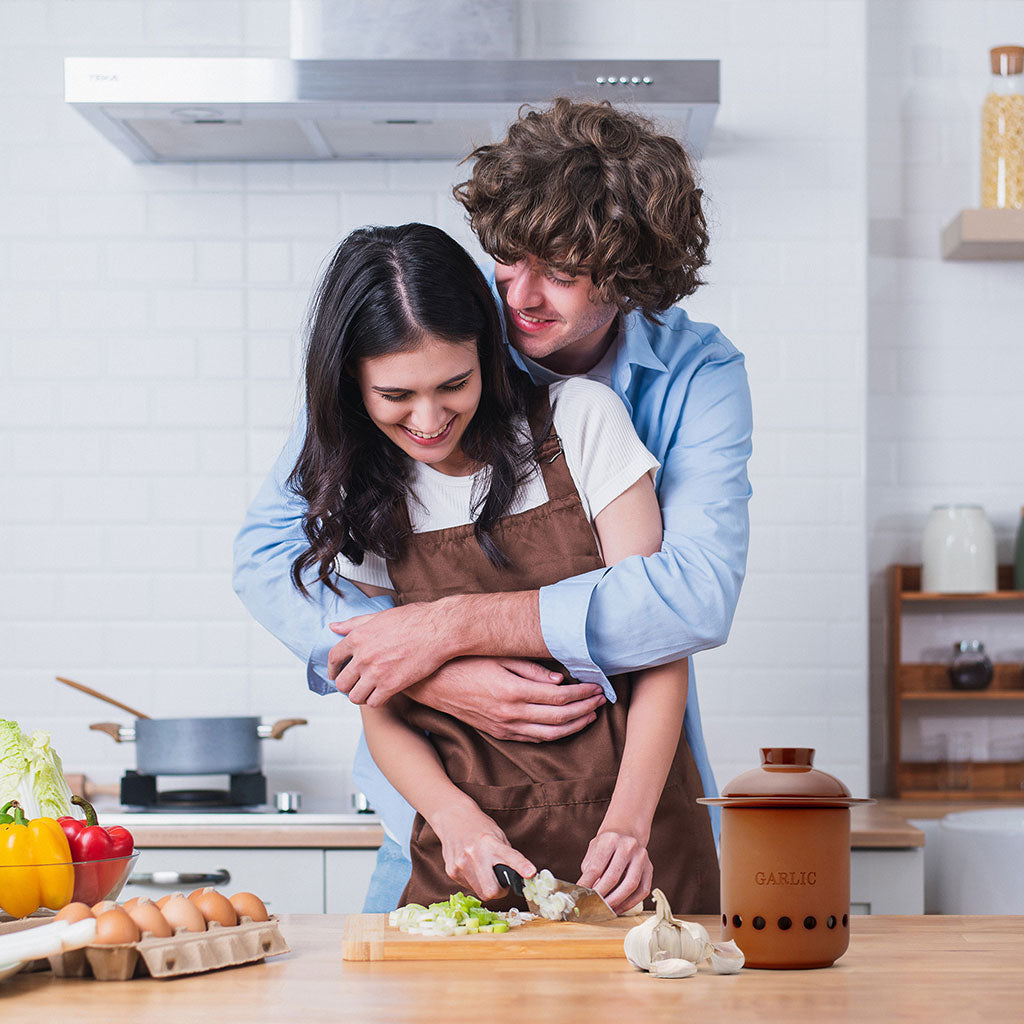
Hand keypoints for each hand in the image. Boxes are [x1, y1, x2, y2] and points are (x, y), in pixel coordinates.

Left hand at [328, 600, 461, 704]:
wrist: (439, 630)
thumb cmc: (414, 619)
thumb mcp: (381, 616)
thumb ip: (355, 623)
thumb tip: (334, 627)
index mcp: (358, 637)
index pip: (333, 658)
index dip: (332, 669)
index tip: (335, 673)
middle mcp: (363, 656)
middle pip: (342, 682)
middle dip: (346, 686)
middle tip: (354, 686)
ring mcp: (376, 672)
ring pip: (355, 696)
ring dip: (360, 696)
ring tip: (367, 693)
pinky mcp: (391, 685)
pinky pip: (373, 702)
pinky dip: (376, 701)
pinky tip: (383, 695)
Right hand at [406, 657, 605, 741]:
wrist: (431, 682)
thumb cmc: (464, 661)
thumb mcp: (498, 656)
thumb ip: (530, 668)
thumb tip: (560, 679)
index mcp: (512, 692)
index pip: (559, 698)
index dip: (582, 693)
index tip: (597, 686)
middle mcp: (510, 714)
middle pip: (559, 719)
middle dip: (584, 709)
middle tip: (601, 699)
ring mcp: (503, 727)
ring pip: (549, 734)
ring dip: (574, 726)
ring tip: (590, 714)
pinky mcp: (497, 732)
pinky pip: (532, 739)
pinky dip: (553, 735)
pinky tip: (564, 727)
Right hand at [431, 803, 535, 900]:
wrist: (452, 817)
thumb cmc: (479, 827)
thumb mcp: (497, 835)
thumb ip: (507, 855)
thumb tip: (518, 877)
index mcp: (491, 842)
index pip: (510, 857)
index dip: (521, 866)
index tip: (531, 873)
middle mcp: (475, 854)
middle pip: (491, 891)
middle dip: (499, 891)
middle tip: (500, 883)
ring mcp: (461, 864)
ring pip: (480, 892)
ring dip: (485, 887)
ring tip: (483, 871)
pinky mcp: (451, 871)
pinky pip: (469, 887)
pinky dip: (474, 882)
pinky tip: (471, 868)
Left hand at [578, 829, 652, 914]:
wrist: (626, 832)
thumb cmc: (606, 844)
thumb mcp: (594, 849)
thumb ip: (589, 869)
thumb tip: (585, 892)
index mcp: (610, 839)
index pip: (596, 867)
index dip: (586, 885)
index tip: (579, 897)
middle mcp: (628, 846)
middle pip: (613, 877)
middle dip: (601, 896)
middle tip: (591, 906)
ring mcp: (641, 857)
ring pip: (630, 885)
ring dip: (616, 901)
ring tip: (604, 909)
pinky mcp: (649, 868)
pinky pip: (642, 890)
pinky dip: (630, 903)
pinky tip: (619, 908)